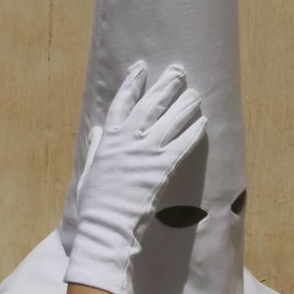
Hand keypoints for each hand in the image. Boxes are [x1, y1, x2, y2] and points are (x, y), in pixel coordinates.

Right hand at [65, 62, 205, 293]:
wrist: (107, 225)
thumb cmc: (96, 203)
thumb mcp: (90, 171)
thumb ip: (95, 147)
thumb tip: (97, 131)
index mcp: (109, 139)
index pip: (122, 103)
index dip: (132, 84)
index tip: (141, 69)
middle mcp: (129, 140)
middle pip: (151, 105)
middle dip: (166, 85)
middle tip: (178, 71)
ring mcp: (147, 152)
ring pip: (170, 120)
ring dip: (185, 104)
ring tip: (196, 93)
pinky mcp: (163, 167)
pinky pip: (182, 144)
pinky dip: (193, 131)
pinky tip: (203, 121)